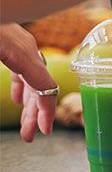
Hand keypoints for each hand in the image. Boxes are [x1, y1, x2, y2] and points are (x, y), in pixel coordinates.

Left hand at [0, 24, 57, 142]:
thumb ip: (13, 73)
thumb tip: (12, 97)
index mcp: (19, 51)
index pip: (43, 85)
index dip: (45, 111)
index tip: (43, 131)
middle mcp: (23, 44)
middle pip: (39, 81)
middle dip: (35, 111)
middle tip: (29, 135)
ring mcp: (16, 38)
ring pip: (32, 72)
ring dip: (29, 99)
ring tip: (26, 121)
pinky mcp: (7, 36)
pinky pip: (24, 61)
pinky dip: (23, 82)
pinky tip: (16, 95)